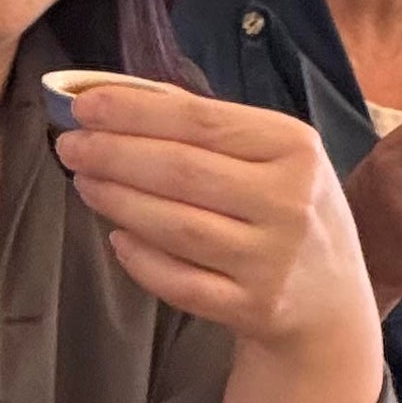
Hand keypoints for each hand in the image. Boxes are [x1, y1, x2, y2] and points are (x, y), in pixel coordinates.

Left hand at [56, 84, 380, 360]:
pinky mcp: (254, 308)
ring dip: (119, 200)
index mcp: (295, 149)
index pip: (202, 120)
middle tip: (70, 146)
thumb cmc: (287, 210)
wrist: (330, 303)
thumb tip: (119, 94)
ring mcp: (273, 260)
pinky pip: (181, 282)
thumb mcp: (273, 156)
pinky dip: (141, 259)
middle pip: (182, 171)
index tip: (84, 106)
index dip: (136, 112)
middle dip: (114, 154)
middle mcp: (290, 203)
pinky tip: (116, 237)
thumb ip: (207, 123)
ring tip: (85, 182)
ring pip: (176, 226)